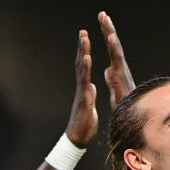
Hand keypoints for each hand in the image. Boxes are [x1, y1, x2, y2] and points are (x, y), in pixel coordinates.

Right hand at [66, 30, 98, 148]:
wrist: (78, 138)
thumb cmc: (84, 124)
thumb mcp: (90, 105)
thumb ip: (89, 94)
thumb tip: (91, 87)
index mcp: (85, 88)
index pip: (85, 67)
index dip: (85, 53)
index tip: (86, 39)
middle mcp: (82, 87)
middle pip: (81, 63)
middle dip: (82, 47)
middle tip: (83, 31)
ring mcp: (81, 91)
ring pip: (82, 68)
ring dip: (83, 52)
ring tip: (84, 37)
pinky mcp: (83, 97)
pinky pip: (84, 81)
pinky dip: (86, 68)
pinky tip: (88, 57)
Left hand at [98, 11, 135, 106]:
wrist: (129, 120)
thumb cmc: (123, 107)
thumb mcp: (114, 91)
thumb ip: (111, 79)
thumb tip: (108, 70)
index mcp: (117, 70)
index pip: (111, 50)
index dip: (107, 35)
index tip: (102, 22)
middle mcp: (121, 69)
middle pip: (113, 45)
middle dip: (108, 29)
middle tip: (102, 13)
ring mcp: (122, 72)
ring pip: (115, 50)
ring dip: (110, 33)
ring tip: (105, 20)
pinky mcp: (121, 77)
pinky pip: (117, 60)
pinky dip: (114, 48)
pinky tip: (110, 37)